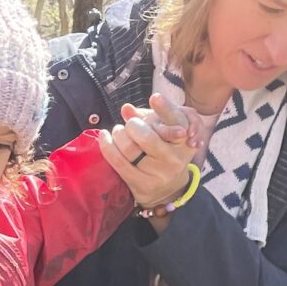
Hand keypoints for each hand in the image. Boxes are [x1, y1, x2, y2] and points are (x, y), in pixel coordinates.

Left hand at [100, 94, 199, 208]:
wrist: (167, 188)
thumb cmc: (163, 150)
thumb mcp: (163, 130)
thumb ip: (148, 117)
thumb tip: (126, 109)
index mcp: (183, 139)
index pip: (175, 121)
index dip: (165, 109)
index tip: (154, 97)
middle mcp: (174, 157)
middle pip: (147, 136)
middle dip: (132, 125)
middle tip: (130, 124)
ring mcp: (158, 173)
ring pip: (130, 149)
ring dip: (117, 135)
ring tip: (117, 131)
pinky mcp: (142, 184)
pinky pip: (118, 162)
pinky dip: (107, 147)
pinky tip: (104, 137)